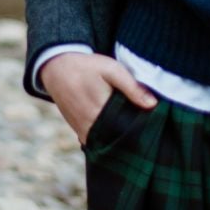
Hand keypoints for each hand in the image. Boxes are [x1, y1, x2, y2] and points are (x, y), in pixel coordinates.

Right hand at [42, 52, 157, 146]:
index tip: (152, 126)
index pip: (126, 130)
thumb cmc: (87, 67)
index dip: (140, 129)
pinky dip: (108, 138)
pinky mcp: (79, 131)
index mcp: (99, 111)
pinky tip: (119, 130)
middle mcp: (89, 126)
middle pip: (117, 139)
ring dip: (119, 138)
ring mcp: (82, 131)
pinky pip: (98, 141)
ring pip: (107, 142)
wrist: (57, 69)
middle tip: (146, 129)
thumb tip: (152, 105)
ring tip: (134, 130)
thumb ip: (132, 87)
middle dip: (131, 136)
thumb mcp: (112, 70)